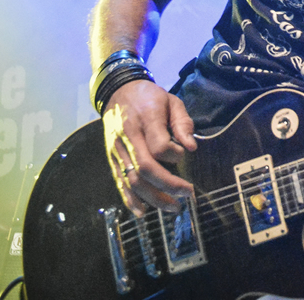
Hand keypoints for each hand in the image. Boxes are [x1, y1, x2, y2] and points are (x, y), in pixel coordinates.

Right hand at [102, 80, 197, 216]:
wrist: (118, 91)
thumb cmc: (150, 97)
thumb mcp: (171, 100)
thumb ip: (183, 123)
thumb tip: (191, 148)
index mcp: (145, 118)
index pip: (158, 145)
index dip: (174, 155)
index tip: (185, 153)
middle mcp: (128, 136)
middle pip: (145, 168)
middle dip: (168, 186)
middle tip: (187, 194)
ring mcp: (117, 149)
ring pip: (132, 180)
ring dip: (153, 198)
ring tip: (173, 207)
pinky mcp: (112, 158)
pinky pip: (120, 182)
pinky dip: (130, 200)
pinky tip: (143, 212)